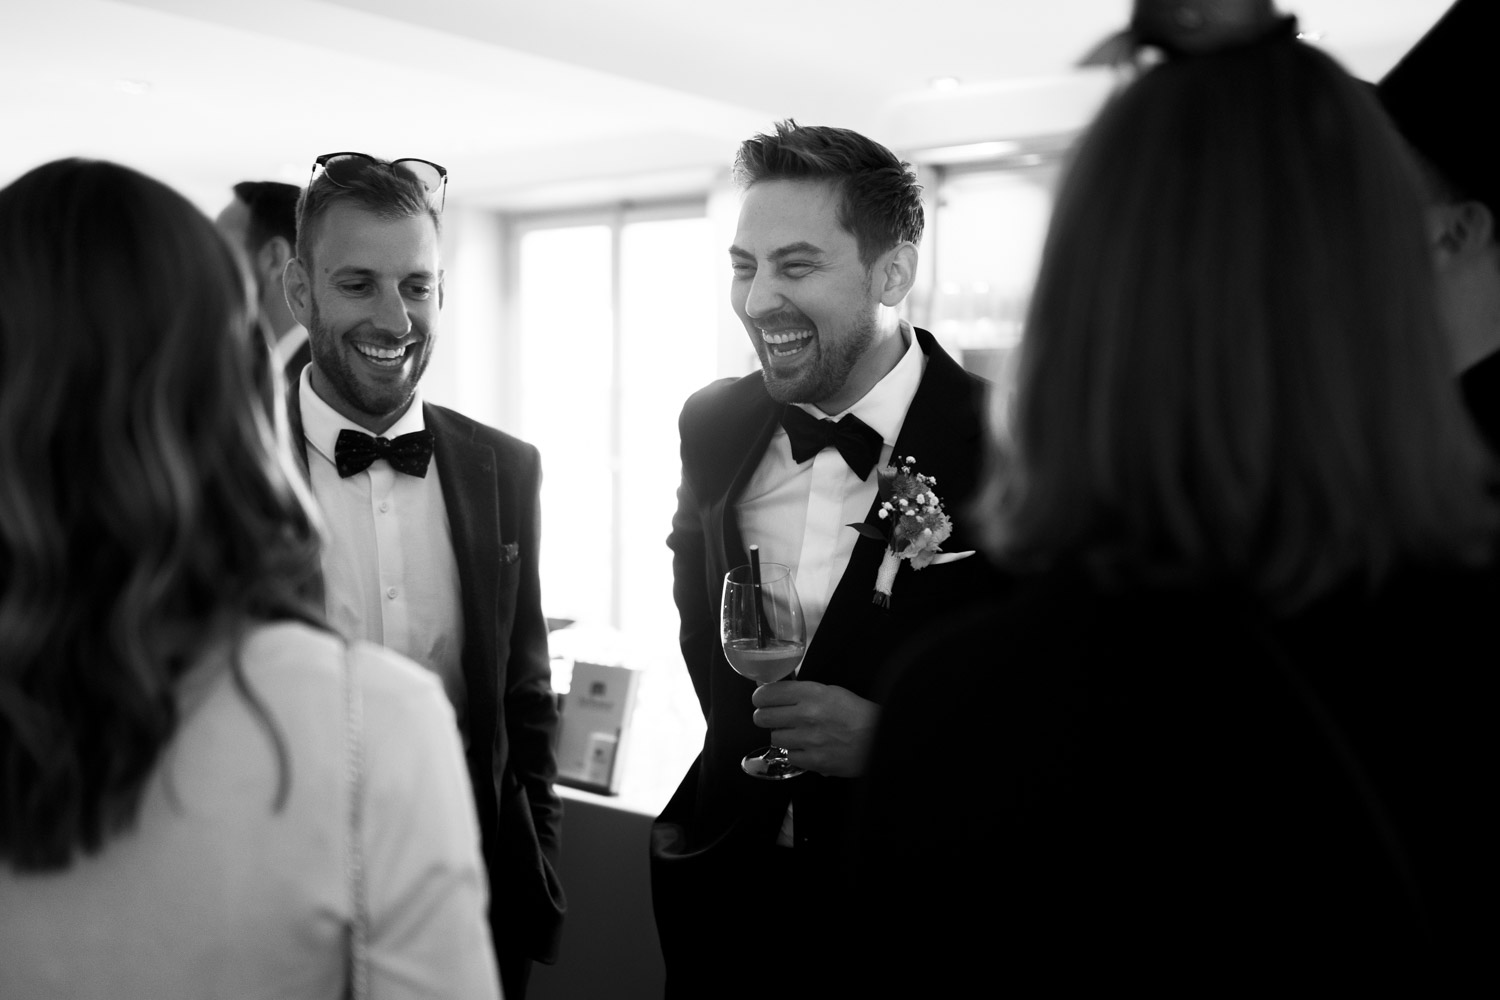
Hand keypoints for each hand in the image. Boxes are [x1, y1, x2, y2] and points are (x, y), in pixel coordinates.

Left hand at [750, 681, 879, 777]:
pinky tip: (807, 748)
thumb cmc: (858, 714)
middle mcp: (807, 714)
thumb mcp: (832, 691)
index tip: (761, 699)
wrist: (881, 738)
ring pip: (774, 738)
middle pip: (763, 717)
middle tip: (771, 717)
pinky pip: (790, 757)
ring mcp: (809, 739)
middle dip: (764, 716)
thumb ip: (803, 692)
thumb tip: (776, 694)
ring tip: (795, 734)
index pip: (768, 693)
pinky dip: (796, 753)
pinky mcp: (814, 761)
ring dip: (782, 736)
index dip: (760, 697)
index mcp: (812, 693)